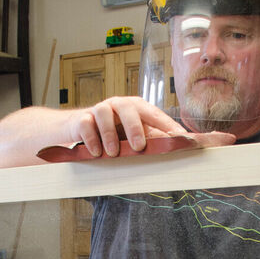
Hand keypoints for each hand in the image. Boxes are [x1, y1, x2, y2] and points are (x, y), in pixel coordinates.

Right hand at [70, 96, 189, 156]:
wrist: (81, 129)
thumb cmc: (114, 132)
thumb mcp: (134, 135)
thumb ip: (153, 138)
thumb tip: (178, 144)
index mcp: (136, 107)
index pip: (154, 113)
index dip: (166, 125)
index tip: (178, 138)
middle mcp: (118, 105)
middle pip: (128, 108)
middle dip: (134, 127)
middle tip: (138, 147)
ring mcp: (100, 110)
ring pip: (104, 114)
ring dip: (109, 135)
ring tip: (112, 153)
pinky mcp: (82, 119)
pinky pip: (86, 125)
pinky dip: (91, 139)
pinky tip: (96, 152)